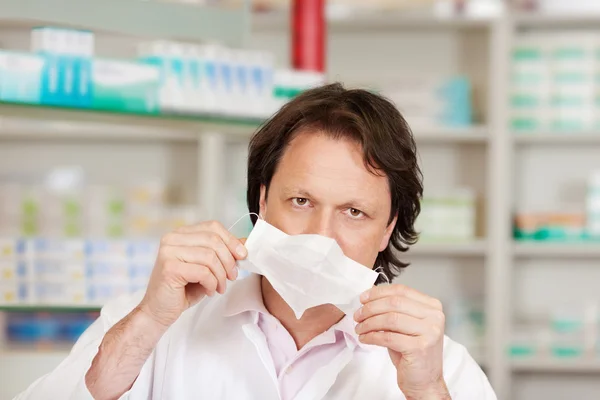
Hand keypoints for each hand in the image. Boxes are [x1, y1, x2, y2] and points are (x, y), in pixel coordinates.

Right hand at [139, 220, 246, 327]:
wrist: (158, 311)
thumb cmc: (183, 289)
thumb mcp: (207, 267)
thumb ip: (222, 253)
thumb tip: (244, 242)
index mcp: (180, 234)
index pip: (212, 227)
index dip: (231, 240)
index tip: (242, 256)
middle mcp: (172, 238)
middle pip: (213, 240)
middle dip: (229, 260)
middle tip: (232, 277)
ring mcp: (168, 252)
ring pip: (210, 256)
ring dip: (221, 275)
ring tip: (220, 287)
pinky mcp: (169, 268)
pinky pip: (203, 271)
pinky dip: (211, 283)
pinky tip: (209, 291)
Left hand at [354, 284, 448, 398]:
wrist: (425, 381)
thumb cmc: (413, 352)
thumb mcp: (405, 325)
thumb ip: (393, 310)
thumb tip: (368, 299)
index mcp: (432, 306)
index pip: (401, 290)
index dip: (378, 293)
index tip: (363, 298)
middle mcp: (434, 317)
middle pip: (394, 303)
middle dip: (370, 308)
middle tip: (357, 315)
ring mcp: (429, 332)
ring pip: (389, 319)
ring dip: (369, 323)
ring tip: (359, 328)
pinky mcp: (420, 347)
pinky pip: (388, 337)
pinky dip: (372, 336)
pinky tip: (365, 338)